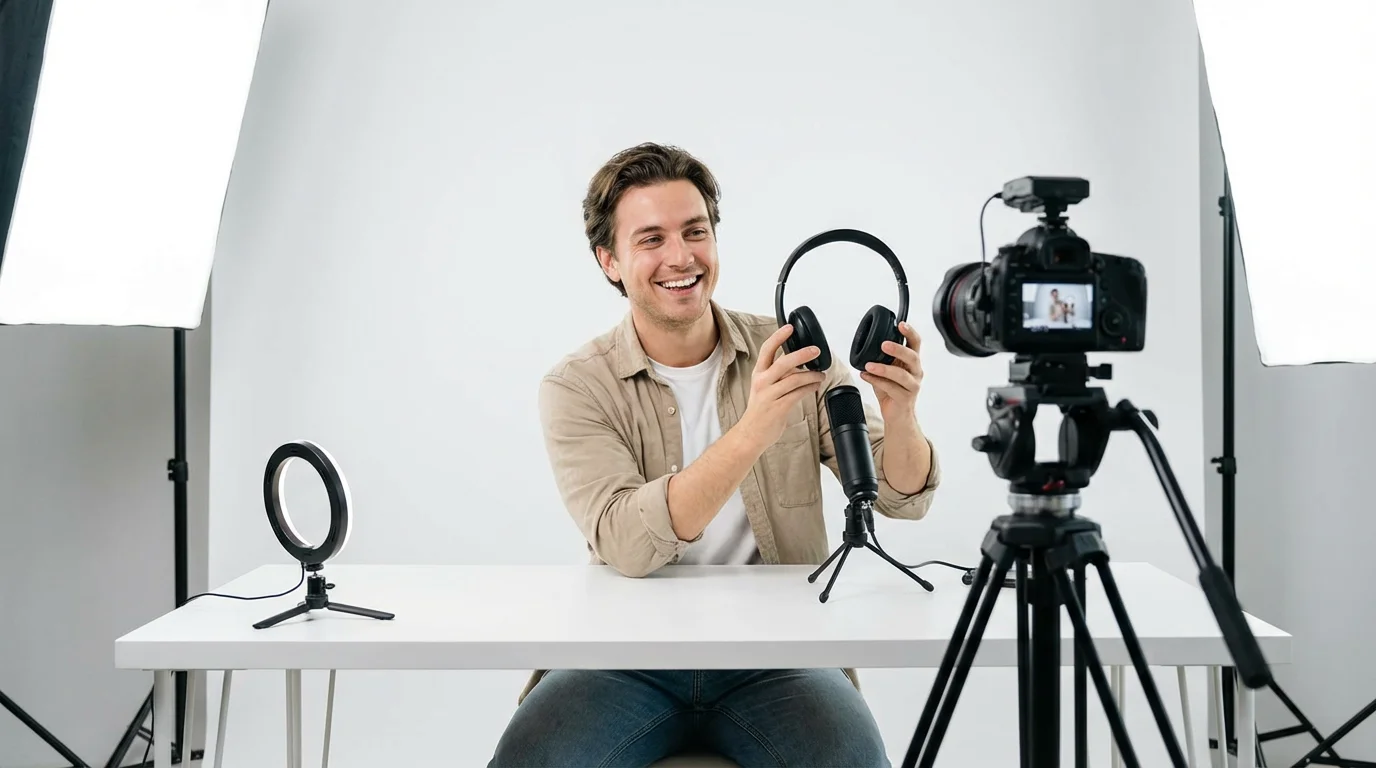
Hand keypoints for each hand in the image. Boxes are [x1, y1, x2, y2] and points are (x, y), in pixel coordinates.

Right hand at [739, 324, 825, 449]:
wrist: (751, 433)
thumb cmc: (760, 410)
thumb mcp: (764, 386)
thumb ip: (778, 374)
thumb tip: (797, 361)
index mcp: (758, 374)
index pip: (767, 350)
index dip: (778, 337)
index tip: (789, 327)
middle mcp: (762, 382)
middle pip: (783, 363)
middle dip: (802, 354)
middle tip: (815, 350)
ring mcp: (770, 395)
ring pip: (794, 379)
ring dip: (811, 374)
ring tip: (821, 374)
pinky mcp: (779, 408)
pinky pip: (798, 394)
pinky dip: (810, 387)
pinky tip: (816, 385)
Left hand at [860, 321, 923, 423]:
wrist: (897, 415)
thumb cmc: (892, 391)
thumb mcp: (887, 371)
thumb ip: (882, 358)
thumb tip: (865, 343)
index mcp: (912, 363)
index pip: (915, 344)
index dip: (910, 333)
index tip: (901, 324)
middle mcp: (916, 372)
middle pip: (912, 357)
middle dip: (898, 349)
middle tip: (883, 345)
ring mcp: (912, 386)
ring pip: (901, 375)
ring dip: (883, 368)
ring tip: (869, 365)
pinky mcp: (905, 398)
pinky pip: (890, 388)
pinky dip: (876, 381)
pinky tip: (866, 376)